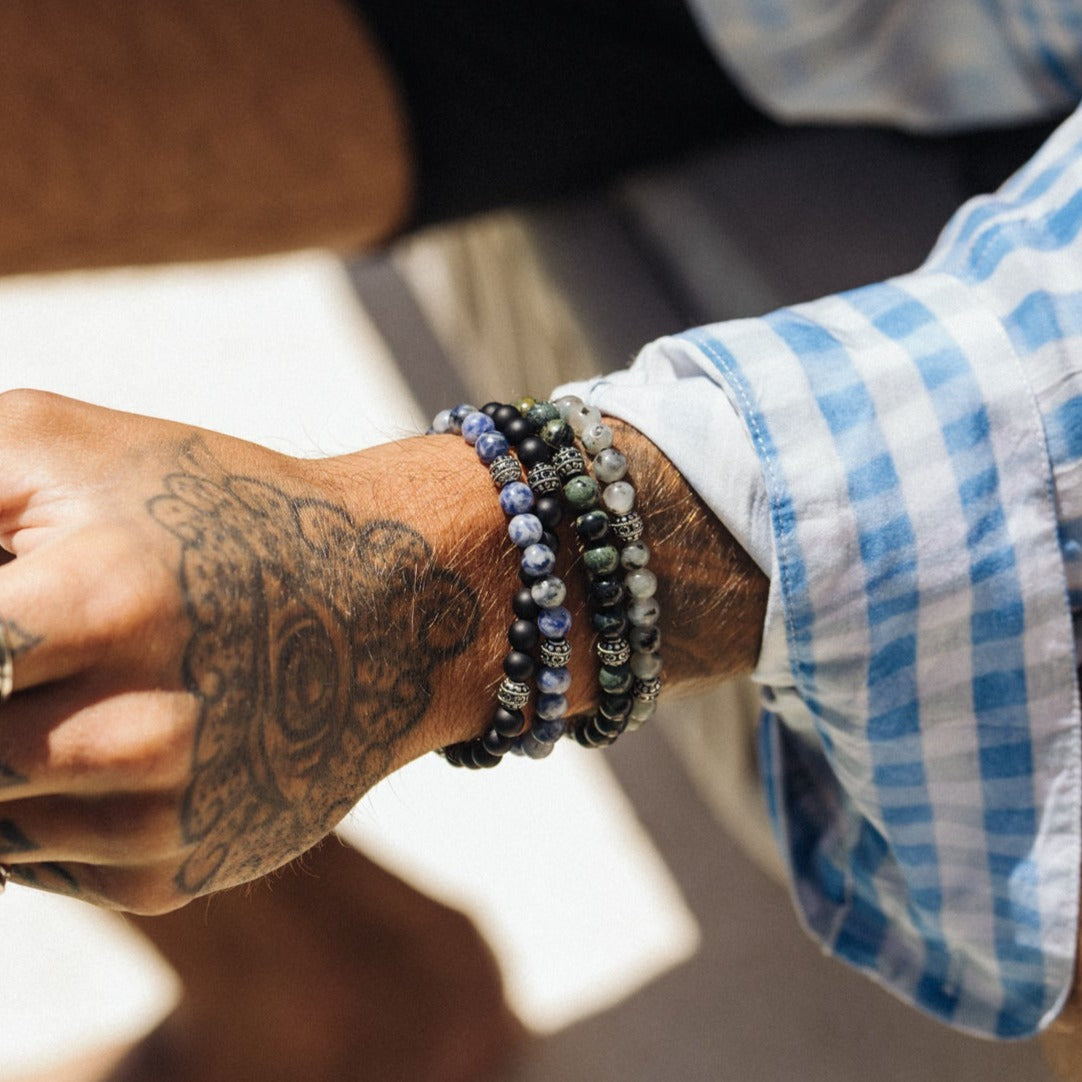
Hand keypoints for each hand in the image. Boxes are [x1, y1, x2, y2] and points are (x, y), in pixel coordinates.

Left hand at [0, 391, 766, 913]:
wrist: (388, 603)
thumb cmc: (217, 505)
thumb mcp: (58, 445)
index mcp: (103, 602)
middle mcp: (139, 732)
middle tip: (40, 638)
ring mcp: (161, 815)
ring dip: (1, 747)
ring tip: (70, 676)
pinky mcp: (173, 874)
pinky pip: (29, 858)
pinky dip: (32, 800)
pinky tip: (98, 730)